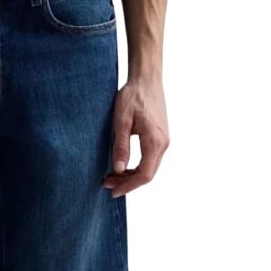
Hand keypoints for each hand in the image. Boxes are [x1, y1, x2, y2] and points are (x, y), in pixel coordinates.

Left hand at [102, 74, 169, 197]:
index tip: (113, 191)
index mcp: (155, 141)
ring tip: (111, 176)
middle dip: (127, 183)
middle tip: (107, 184)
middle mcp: (163, 144)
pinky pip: (150, 159)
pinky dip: (137, 167)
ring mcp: (163, 141)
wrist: (146, 79)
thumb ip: (121, 146)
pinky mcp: (160, 137)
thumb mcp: (121, 121)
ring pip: (149, 167)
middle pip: (148, 174)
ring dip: (131, 176)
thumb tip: (119, 170)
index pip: (144, 174)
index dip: (128, 186)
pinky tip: (123, 167)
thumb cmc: (133, 96)